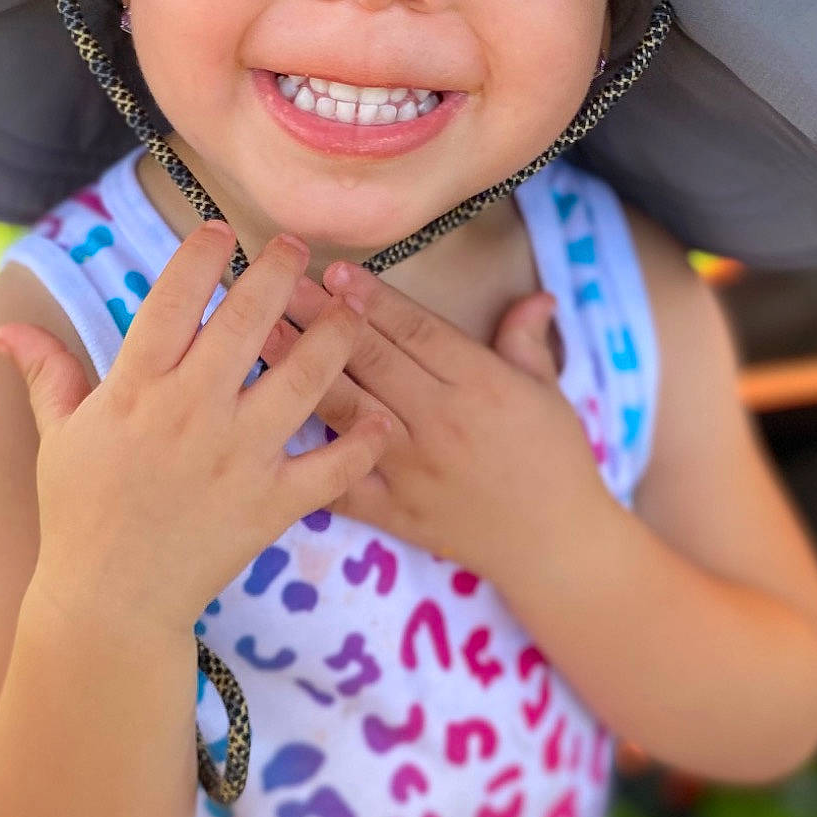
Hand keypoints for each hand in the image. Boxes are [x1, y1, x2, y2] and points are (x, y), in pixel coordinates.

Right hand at [0, 223, 390, 632]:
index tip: (221, 232)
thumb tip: (7, 328)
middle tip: (298, 246)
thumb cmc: (80, 513)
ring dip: (335, 337)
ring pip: (303, 379)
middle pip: (249, 320)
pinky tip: (381, 413)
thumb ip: (47, 373)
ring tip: (354, 310)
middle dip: (279, 272)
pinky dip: (362, 442)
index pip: (175, 297)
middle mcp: (192, 411)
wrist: (110, 600)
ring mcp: (238, 457)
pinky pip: (332, 467)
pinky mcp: (272, 503)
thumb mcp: (59, 437)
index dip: (202, 255)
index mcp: (137, 387)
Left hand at [257, 263, 607, 586]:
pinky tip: (267, 423)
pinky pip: (340, 481)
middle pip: (371, 359)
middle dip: (322, 318)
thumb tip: (536, 295)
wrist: (555, 545)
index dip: (373, 298)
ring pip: (347, 408)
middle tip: (280, 285)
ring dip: (300, 368)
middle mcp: (440, 421)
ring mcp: (411, 468)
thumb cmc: (554, 460)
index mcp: (480, 384)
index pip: (416, 331)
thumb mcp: (549, 391)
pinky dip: (305, 453)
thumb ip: (526, 339)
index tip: (334, 271)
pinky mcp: (393, 510)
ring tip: (261, 334)